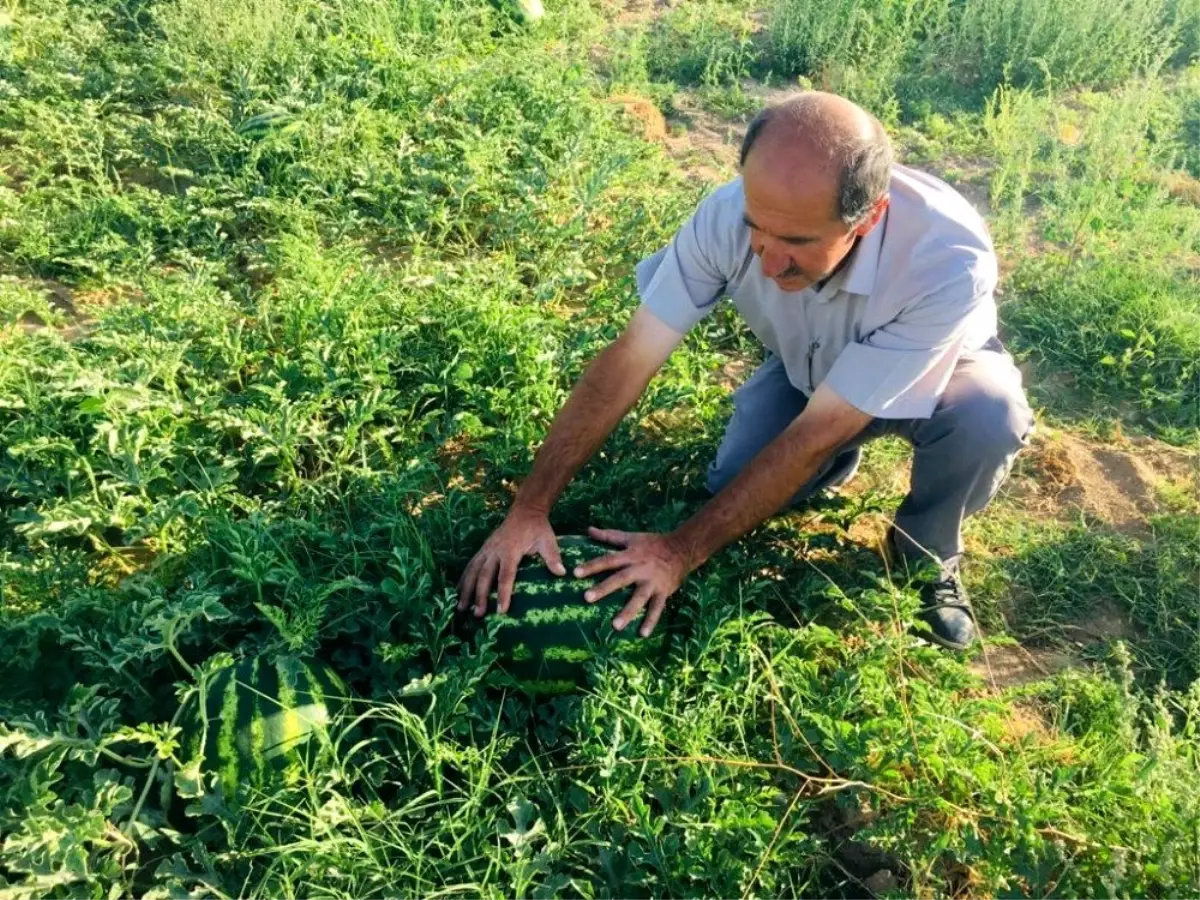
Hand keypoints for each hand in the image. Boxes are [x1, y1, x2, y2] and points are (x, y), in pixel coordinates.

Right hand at [456, 507, 565, 617]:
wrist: (525, 511)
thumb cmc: (537, 528)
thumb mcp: (548, 540)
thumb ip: (552, 556)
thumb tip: (561, 573)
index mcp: (511, 550)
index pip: (506, 575)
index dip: (504, 593)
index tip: (502, 610)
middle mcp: (495, 550)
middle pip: (485, 576)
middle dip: (480, 596)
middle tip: (479, 614)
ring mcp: (487, 549)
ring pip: (473, 571)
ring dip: (466, 590)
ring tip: (462, 608)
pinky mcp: (483, 549)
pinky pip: (471, 565)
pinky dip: (463, 579)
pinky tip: (459, 592)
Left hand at [573, 525, 690, 637]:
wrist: (682, 549)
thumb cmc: (653, 543)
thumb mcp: (631, 537)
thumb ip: (609, 536)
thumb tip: (588, 530)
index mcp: (630, 555)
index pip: (608, 560)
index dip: (592, 566)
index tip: (575, 573)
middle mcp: (640, 569)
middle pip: (620, 579)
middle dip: (604, 589)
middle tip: (587, 598)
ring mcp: (652, 582)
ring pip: (639, 598)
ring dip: (628, 612)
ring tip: (615, 626)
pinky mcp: (663, 592)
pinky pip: (657, 608)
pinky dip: (651, 621)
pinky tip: (642, 634)